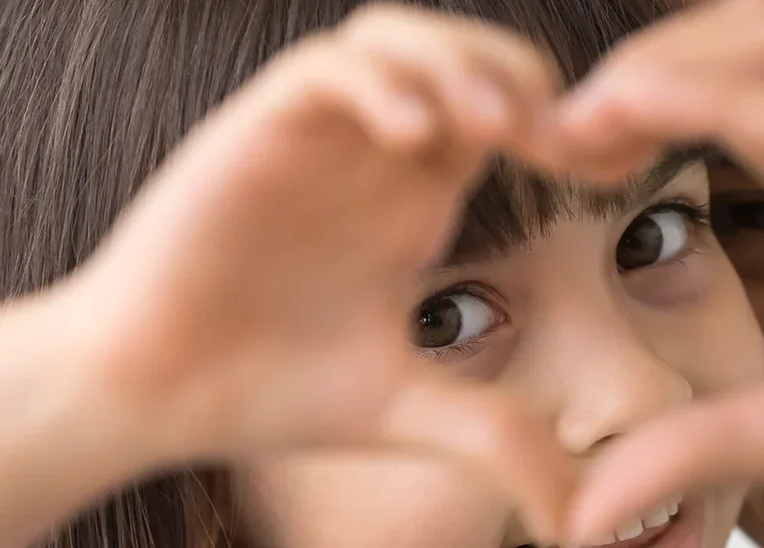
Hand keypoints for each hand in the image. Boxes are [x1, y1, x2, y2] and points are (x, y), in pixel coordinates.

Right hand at [20, 5, 573, 538]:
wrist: (148, 393)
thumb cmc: (266, 389)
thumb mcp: (408, 411)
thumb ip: (495, 439)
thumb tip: (578, 524)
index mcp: (417, 194)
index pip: (510, 114)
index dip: (571, 126)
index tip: (615, 169)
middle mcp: (372, 150)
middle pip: (468, 51)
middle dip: (525, 77)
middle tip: (558, 140)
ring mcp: (315, 133)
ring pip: (396, 34)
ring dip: (455, 61)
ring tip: (493, 124)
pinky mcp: (254, 130)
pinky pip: (325, 68)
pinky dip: (377, 83)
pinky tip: (412, 139)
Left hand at [556, 0, 763, 544]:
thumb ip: (695, 444)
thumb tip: (578, 511)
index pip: (731, 91)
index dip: (637, 102)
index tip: (555, 151)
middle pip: (749, 42)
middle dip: (644, 65)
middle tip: (554, 125)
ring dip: (674, 62)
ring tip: (588, 114)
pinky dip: (735, 91)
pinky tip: (658, 112)